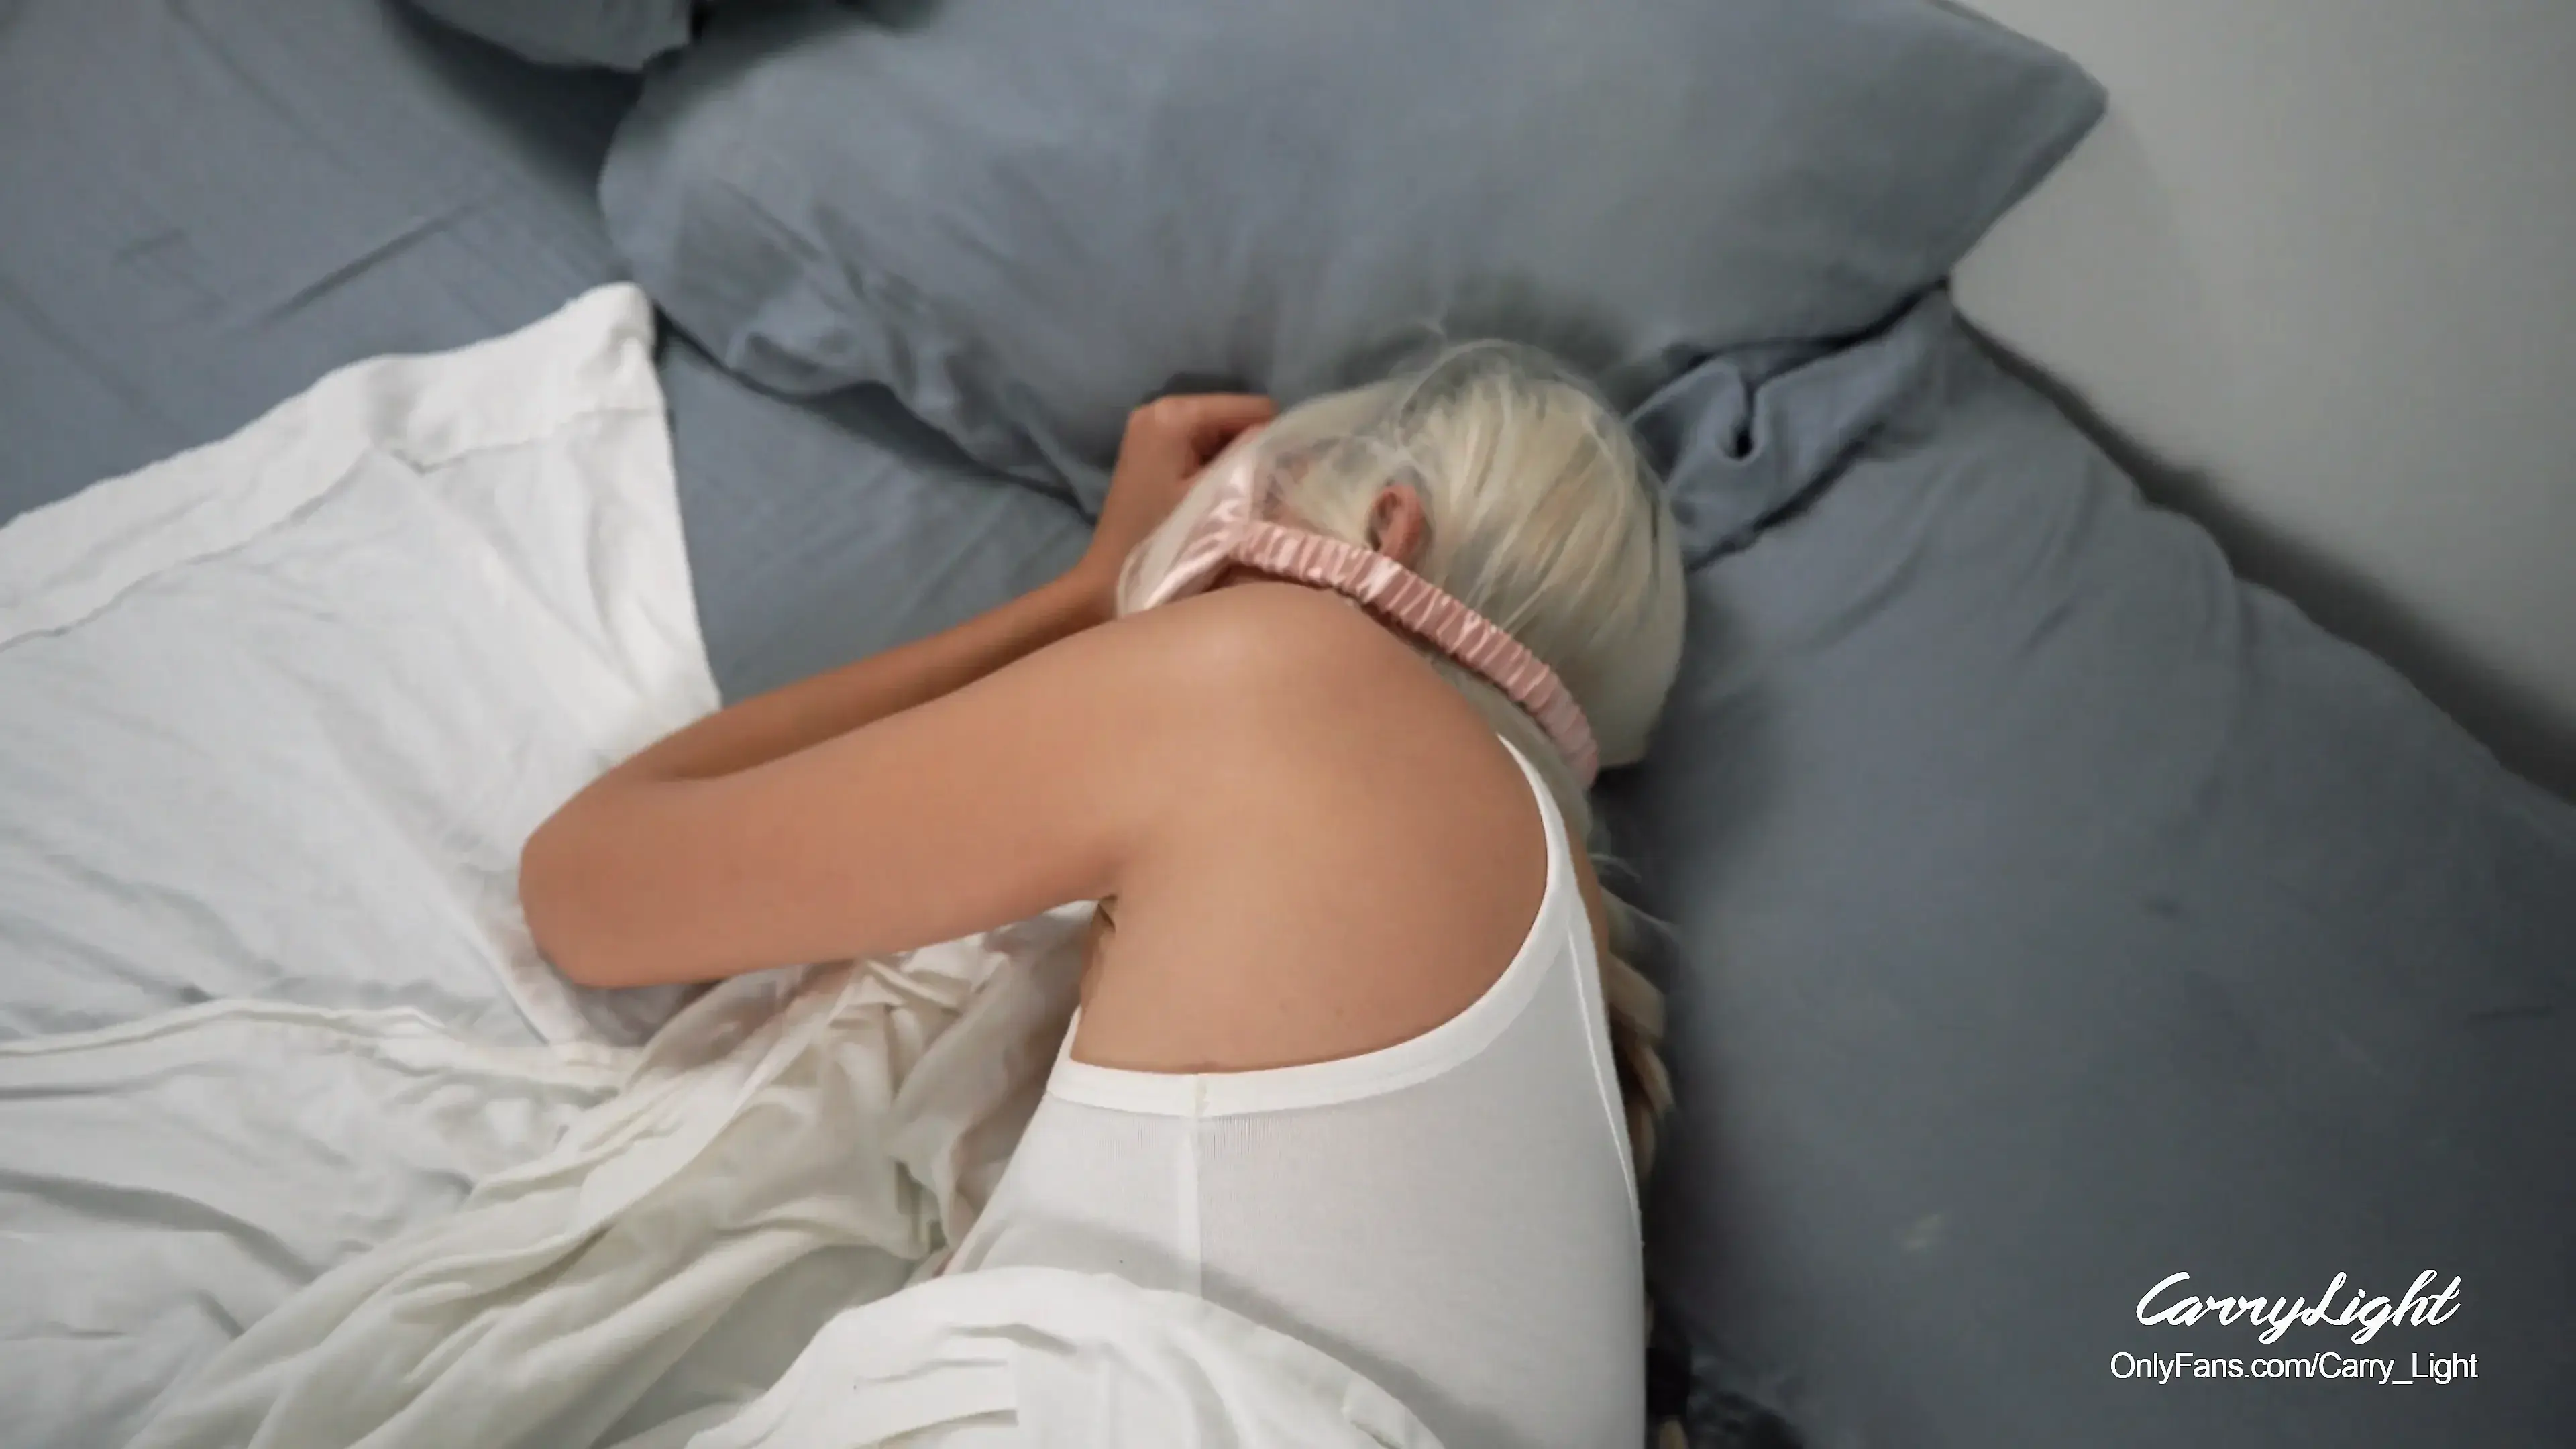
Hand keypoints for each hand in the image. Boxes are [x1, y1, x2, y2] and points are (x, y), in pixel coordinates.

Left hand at [1066, 393, 1275, 615]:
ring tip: (1228, 498)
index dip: (1273, 442)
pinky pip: (1201, 443)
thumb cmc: (1164, 541)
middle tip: (1249, 493)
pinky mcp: (1149, 445)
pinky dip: (1214, 465)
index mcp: (1176, 414)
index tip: (1271, 481)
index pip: (1255, 408)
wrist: (1109, 576)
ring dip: (1233, 461)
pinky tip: (1210, 495)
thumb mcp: (1218, 501)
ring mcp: (1151, 425)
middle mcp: (1160, 407)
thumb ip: (1255, 463)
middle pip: (1235, 417)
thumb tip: (1291, 445)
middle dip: (1250, 451)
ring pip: (1221, 432)